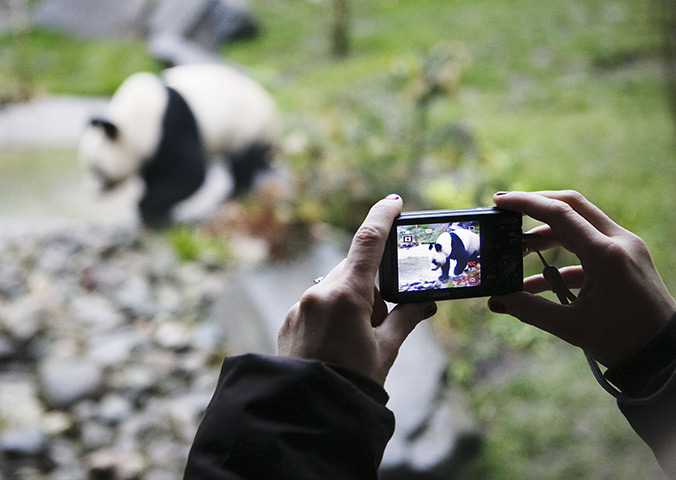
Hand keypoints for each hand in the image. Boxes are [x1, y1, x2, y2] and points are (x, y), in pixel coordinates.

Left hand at [278, 195, 436, 384]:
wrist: (309, 411)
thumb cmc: (351, 382)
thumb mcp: (386, 350)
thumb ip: (405, 319)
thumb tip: (424, 304)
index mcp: (346, 295)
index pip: (368, 242)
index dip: (382, 217)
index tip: (392, 202)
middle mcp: (319, 293)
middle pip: (354, 272)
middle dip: (371, 290)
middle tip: (380, 323)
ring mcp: (301, 305)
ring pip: (335, 288)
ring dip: (352, 303)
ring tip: (358, 341)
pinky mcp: (291, 318)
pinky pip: (317, 303)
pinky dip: (333, 313)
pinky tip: (337, 344)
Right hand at [488, 190, 675, 366]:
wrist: (665, 355)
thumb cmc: (624, 342)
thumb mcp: (571, 327)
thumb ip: (530, 309)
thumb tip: (498, 299)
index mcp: (606, 254)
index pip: (559, 213)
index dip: (526, 203)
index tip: (499, 201)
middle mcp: (619, 242)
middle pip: (571, 205)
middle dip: (535, 204)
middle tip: (505, 209)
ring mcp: (625, 247)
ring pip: (579, 223)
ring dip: (546, 233)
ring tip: (517, 250)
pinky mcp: (625, 258)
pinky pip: (587, 248)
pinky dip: (561, 258)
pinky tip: (537, 281)